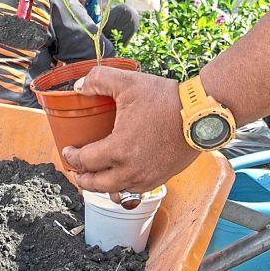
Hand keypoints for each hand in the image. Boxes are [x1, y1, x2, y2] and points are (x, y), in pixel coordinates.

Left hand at [60, 67, 198, 193]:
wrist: (201, 114)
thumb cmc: (167, 100)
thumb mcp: (129, 82)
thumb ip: (99, 79)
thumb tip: (80, 85)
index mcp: (118, 150)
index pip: (84, 162)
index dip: (71, 157)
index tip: (68, 151)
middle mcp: (131, 170)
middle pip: (96, 185)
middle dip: (82, 178)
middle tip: (77, 170)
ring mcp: (147, 178)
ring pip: (116, 191)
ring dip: (102, 186)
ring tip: (97, 176)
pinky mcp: (161, 178)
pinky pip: (135, 191)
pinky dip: (123, 186)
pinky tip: (122, 176)